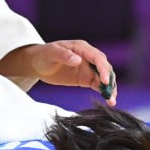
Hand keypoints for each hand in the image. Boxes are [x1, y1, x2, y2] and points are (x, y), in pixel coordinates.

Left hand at [0, 41, 116, 103]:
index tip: (105, 81)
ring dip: (110, 88)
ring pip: (104, 77)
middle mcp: (88, 57)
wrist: (38, 64)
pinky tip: (108, 101)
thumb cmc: (44, 55)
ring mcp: (88, 68)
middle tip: (110, 94)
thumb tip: (77, 60)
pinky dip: (104, 92)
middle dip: (110, 80)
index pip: (97, 58)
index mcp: (82, 48)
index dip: (103, 69)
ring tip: (111, 101)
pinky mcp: (86, 78)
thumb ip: (64, 55)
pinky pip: (98, 85)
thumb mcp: (51, 53)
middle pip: (105, 68)